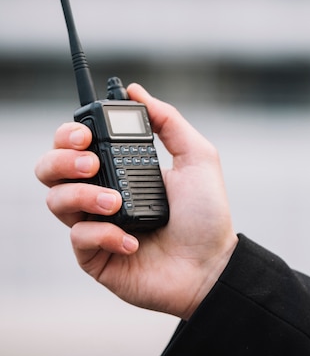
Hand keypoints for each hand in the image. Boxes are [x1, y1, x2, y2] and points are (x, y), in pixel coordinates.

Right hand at [35, 83, 237, 319]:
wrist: (213, 264)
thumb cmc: (206, 214)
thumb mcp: (196, 157)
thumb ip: (168, 121)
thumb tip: (136, 91)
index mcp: (120, 169)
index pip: (76, 144)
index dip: (69, 134)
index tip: (86, 133)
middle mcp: (102, 194)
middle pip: (51, 168)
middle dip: (61, 159)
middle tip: (91, 162)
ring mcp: (97, 225)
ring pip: (56, 200)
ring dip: (83, 194)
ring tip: (116, 202)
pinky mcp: (95, 256)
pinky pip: (78, 238)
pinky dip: (103, 234)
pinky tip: (132, 240)